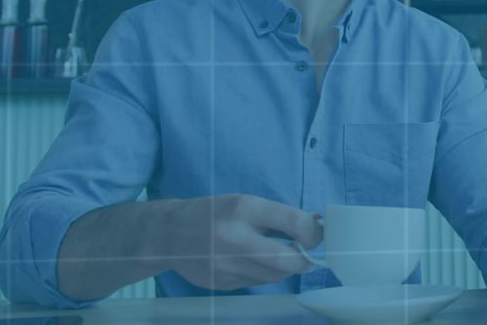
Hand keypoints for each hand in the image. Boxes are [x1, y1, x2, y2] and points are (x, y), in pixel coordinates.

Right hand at [153, 194, 321, 290]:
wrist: (168, 235)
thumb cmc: (214, 213)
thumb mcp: (246, 203)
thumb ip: (281, 215)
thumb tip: (318, 224)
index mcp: (243, 209)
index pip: (294, 223)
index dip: (314, 233)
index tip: (318, 235)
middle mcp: (234, 238)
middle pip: (288, 260)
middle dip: (305, 259)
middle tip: (309, 255)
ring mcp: (226, 265)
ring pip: (274, 276)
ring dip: (286, 268)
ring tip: (281, 255)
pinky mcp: (222, 284)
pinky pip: (257, 283)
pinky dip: (265, 274)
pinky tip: (256, 263)